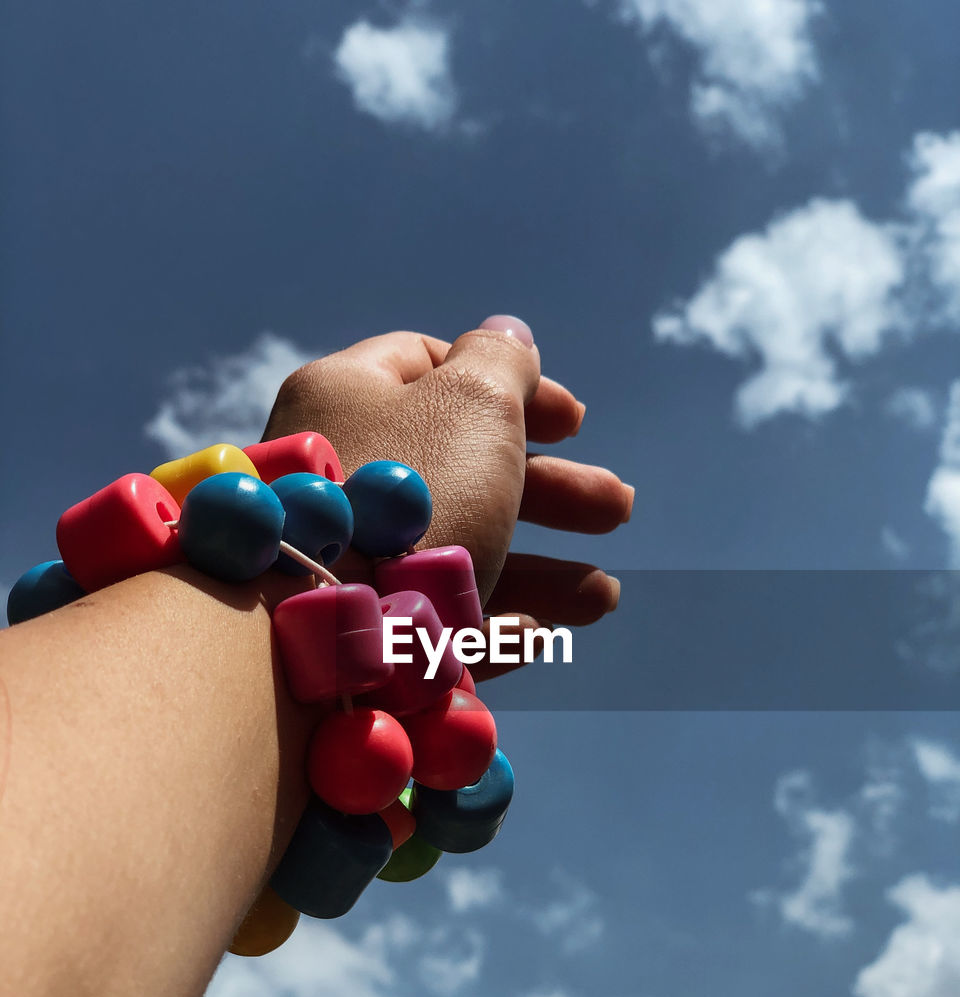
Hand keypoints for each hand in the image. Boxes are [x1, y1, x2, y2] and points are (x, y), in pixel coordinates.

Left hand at [262, 322, 631, 670]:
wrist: (320, 636)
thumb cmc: (410, 498)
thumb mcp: (474, 402)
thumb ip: (502, 364)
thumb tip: (509, 334)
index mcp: (345, 397)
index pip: (428, 366)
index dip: (511, 387)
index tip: (574, 424)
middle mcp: (334, 475)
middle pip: (456, 472)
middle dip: (551, 493)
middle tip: (617, 511)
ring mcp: (338, 558)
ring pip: (451, 555)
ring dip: (540, 574)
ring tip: (602, 599)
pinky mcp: (348, 634)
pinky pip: (426, 621)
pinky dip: (485, 624)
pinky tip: (536, 636)